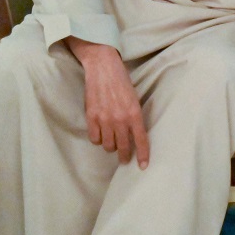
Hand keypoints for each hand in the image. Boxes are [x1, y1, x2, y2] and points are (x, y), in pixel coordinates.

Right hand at [69, 39, 148, 167]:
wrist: (103, 68)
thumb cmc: (122, 82)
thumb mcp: (135, 99)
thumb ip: (134, 117)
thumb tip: (134, 134)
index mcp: (135, 113)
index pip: (141, 140)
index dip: (143, 155)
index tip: (143, 166)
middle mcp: (120, 119)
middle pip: (123, 147)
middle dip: (125, 156)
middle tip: (124, 159)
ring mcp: (104, 119)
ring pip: (108, 145)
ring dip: (111, 146)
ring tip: (112, 141)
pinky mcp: (91, 117)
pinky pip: (94, 138)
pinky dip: (98, 139)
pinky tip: (101, 134)